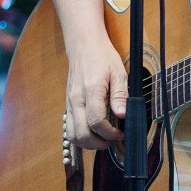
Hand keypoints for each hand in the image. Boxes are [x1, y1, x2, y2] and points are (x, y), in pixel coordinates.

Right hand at [64, 30, 127, 152]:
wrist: (83, 46)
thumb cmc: (102, 57)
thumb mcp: (118, 72)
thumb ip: (120, 95)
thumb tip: (123, 115)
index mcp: (90, 91)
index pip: (96, 122)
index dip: (110, 133)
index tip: (121, 133)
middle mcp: (76, 100)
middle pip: (82, 135)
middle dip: (99, 143)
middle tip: (113, 139)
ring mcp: (69, 103)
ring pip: (72, 136)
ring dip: (88, 143)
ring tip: (103, 138)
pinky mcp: (68, 105)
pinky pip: (70, 128)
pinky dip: (81, 136)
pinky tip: (94, 132)